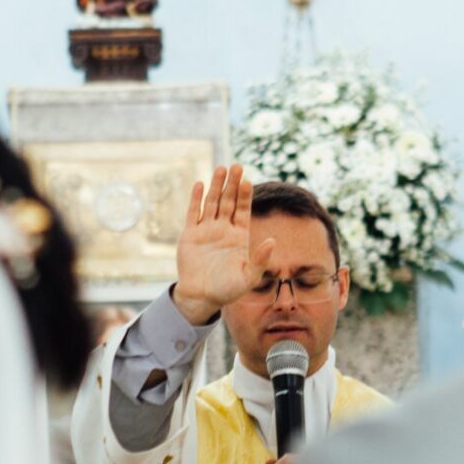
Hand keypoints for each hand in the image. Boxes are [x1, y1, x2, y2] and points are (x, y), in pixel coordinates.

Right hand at [173, 164, 274, 324]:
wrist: (201, 297)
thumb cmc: (227, 290)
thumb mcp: (249, 277)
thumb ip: (261, 259)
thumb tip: (273, 241)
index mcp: (238, 237)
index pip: (242, 210)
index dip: (244, 196)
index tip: (247, 181)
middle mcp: (223, 230)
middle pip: (228, 202)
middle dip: (232, 184)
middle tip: (236, 166)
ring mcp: (206, 230)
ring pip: (212, 203)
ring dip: (216, 186)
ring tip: (220, 168)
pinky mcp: (190, 235)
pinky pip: (193, 213)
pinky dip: (196, 199)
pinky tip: (200, 184)